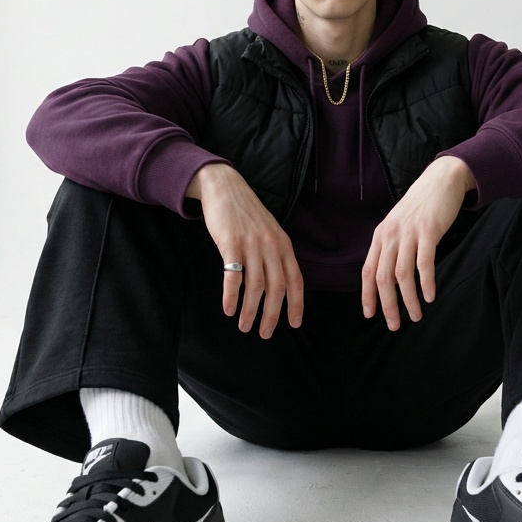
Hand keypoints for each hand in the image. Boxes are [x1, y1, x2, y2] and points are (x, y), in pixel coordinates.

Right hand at [187, 164, 303, 337]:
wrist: (224, 187)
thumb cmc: (245, 214)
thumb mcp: (269, 231)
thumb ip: (275, 254)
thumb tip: (278, 285)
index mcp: (283, 245)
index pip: (295, 280)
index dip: (296, 304)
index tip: (295, 324)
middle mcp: (271, 246)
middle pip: (277, 288)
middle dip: (272, 315)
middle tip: (265, 334)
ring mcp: (251, 244)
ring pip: (255, 286)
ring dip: (250, 310)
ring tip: (244, 326)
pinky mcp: (231, 243)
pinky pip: (233, 276)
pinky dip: (231, 296)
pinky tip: (228, 309)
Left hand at [361, 156, 474, 329]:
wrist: (441, 180)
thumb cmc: (420, 207)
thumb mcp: (398, 225)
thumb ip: (391, 247)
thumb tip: (387, 277)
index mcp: (380, 236)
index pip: (368, 271)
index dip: (368, 295)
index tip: (370, 315)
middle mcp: (390, 235)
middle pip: (383, 278)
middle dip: (387, 305)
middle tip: (394, 325)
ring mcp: (409, 233)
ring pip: (403, 274)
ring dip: (408, 299)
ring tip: (416, 317)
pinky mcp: (428, 231)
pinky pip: (424, 262)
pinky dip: (426, 282)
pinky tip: (429, 297)